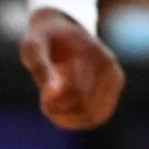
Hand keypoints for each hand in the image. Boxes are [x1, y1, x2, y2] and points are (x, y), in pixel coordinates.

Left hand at [20, 10, 123, 129]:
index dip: (58, 102)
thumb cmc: (43, 39)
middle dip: (63, 111)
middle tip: (45, 102)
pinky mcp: (111, 93)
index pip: (80, 93)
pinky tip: (61, 107)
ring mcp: (114, 82)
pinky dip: (75, 119)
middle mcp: (111, 69)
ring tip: (51, 104)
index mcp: (96, 54)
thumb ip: (42, 68)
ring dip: (68, 118)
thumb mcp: (34, 48)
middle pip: (88, 109)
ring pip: (94, 118)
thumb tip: (52, 93)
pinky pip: (96, 117)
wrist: (59, 29)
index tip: (43, 96)